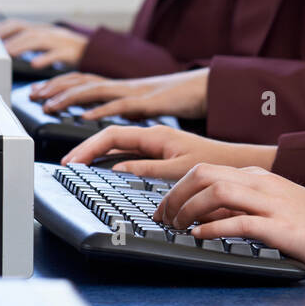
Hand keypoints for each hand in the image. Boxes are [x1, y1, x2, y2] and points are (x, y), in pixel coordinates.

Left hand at [0, 19, 85, 67]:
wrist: (96, 51)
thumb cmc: (69, 50)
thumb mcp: (48, 43)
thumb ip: (31, 43)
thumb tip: (10, 47)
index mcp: (42, 29)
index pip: (18, 24)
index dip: (2, 28)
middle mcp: (49, 32)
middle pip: (26, 30)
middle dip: (9, 37)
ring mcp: (60, 41)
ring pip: (38, 40)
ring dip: (22, 46)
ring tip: (9, 53)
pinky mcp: (69, 52)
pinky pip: (56, 54)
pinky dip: (44, 58)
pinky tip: (34, 64)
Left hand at [31, 67, 209, 120]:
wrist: (206, 88)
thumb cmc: (180, 99)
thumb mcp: (148, 109)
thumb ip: (128, 115)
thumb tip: (111, 127)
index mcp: (123, 89)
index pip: (86, 84)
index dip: (62, 87)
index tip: (41, 93)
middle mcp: (124, 86)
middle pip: (84, 82)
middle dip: (56, 87)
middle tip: (34, 95)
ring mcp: (135, 91)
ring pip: (96, 90)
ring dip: (71, 97)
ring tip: (51, 104)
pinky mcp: (149, 100)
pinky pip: (121, 104)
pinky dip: (102, 109)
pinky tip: (87, 116)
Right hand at [62, 124, 275, 180]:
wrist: (237, 164)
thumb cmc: (214, 164)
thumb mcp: (178, 170)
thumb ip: (146, 168)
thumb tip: (117, 168)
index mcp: (156, 135)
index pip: (112, 135)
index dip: (88, 147)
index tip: (72, 161)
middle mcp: (154, 136)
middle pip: (111, 138)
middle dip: (87, 149)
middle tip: (67, 165)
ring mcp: (157, 144)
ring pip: (119, 145)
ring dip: (97, 153)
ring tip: (78, 166)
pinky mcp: (161, 152)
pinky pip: (130, 152)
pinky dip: (113, 158)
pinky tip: (104, 168)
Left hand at [154, 162, 304, 278]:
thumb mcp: (283, 212)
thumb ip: (249, 212)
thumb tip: (210, 222)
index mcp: (264, 179)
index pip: (207, 170)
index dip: (177, 188)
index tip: (164, 208)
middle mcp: (266, 186)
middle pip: (204, 174)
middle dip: (173, 195)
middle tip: (161, 218)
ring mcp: (276, 205)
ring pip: (217, 191)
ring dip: (187, 209)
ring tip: (175, 228)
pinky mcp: (286, 230)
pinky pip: (241, 222)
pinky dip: (213, 229)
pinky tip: (199, 238)